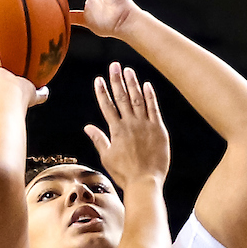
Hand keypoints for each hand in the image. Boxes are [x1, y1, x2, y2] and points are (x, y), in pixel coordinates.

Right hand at [85, 63, 169, 189]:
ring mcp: (145, 126)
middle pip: (121, 98)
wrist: (145, 182)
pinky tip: (146, 85)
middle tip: (114, 65)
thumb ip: (99, 140)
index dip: (102, 91)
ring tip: (128, 70)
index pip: (106, 106)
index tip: (98, 79)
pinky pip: (153, 109)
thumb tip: (88, 127)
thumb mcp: (107, 157)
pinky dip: (150, 96)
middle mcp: (129, 124)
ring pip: (137, 99)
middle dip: (116, 80)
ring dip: (132, 83)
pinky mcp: (158, 130)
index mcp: (116, 131)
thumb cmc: (124, 174)